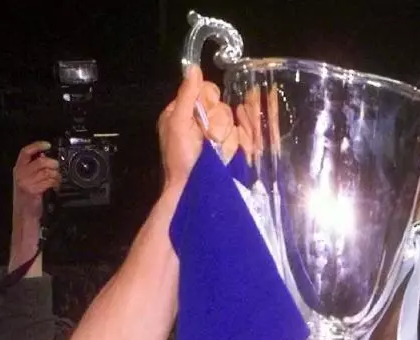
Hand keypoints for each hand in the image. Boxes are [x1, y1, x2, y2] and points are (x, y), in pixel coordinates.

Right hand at [12, 141, 59, 218]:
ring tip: (57, 179)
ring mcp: (26, 182)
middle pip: (41, 161)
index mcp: (18, 168)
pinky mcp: (33, 190)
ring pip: (47, 171)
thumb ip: (34, 168)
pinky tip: (56, 186)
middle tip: (57, 168)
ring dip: (56, 175)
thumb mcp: (27, 179)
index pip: (26, 152)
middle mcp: (21, 174)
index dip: (37, 146)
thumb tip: (44, 156)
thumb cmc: (28, 198)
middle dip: (53, 163)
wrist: (24, 214)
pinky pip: (49, 181)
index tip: (47, 145)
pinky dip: (56, 183)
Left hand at [158, 66, 236, 191]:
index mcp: (184, 112)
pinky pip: (240, 136)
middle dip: (217, 123)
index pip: (206, 90)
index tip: (204, 116)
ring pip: (232, 122)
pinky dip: (235, 144)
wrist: (191, 190)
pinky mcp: (227, 148)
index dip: (209, 100)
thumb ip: (187, 95)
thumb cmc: (180, 158)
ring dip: (225, 137)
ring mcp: (215, 136)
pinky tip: (225, 153)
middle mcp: (201, 121)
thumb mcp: (178, 123)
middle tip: (208, 138)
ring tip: (215, 150)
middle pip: (222, 106)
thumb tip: (194, 68)